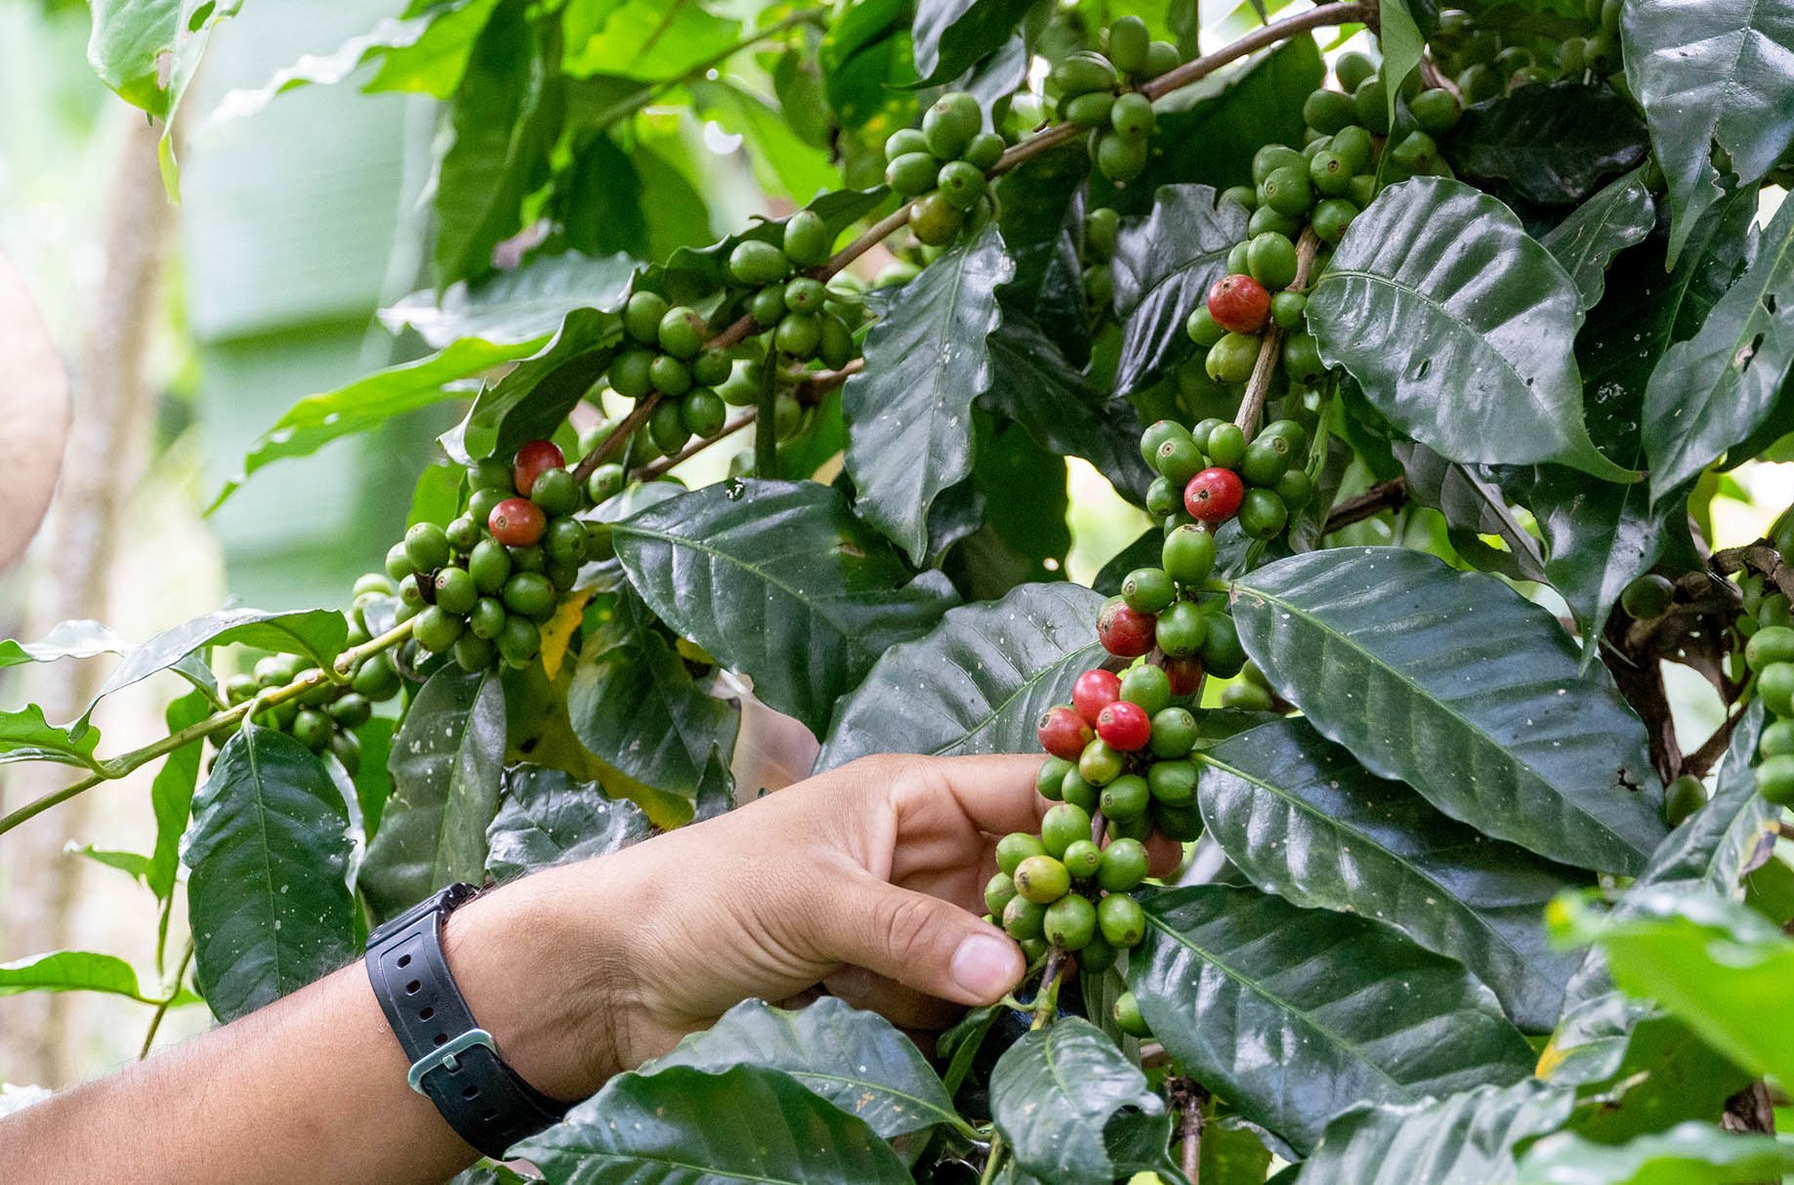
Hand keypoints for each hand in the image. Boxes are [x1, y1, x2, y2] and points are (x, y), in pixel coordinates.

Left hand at [454, 753, 1179, 1097]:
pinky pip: (951, 996)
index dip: (1092, 808)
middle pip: (1025, 872)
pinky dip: (954, 1017)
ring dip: (1008, 973)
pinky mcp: (882, 978)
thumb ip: (916, 933)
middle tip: (1117, 944)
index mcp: (907, 795)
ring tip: (1036, 993)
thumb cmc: (704, 895)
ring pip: (995, 942)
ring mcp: (902, 917)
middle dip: (1063, 909)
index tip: (1159, 840)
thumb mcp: (815, 901)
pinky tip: (942, 1025)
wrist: (614, 973)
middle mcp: (916, 850)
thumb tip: (1014, 971)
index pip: (1023, 788)